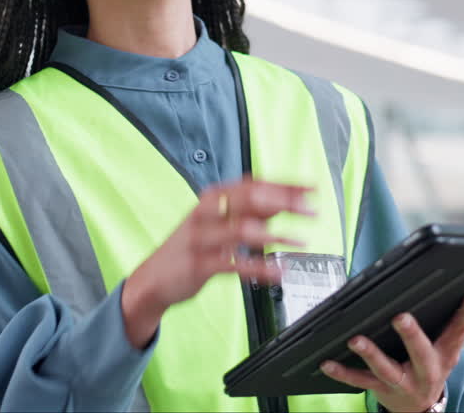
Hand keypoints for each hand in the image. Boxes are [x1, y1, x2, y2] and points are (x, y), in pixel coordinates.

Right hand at [120, 181, 313, 347]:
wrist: (152, 279)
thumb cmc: (190, 248)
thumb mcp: (217, 223)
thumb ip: (247, 213)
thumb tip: (282, 203)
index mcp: (212, 199)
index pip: (253, 184)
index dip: (284, 185)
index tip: (310, 188)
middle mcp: (206, 214)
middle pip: (248, 200)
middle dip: (284, 202)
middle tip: (311, 210)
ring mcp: (201, 239)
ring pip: (240, 229)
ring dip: (274, 234)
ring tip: (298, 240)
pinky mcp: (199, 265)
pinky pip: (233, 265)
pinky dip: (259, 268)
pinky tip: (278, 272)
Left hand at [320, 288, 463, 411]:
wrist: (420, 409)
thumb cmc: (429, 369)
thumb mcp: (445, 350)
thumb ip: (450, 325)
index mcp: (444, 356)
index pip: (459, 331)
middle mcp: (425, 371)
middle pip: (420, 352)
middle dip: (410, 335)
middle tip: (400, 317)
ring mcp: (402, 382)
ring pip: (385, 369)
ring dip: (370, 354)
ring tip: (356, 340)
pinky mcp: (381, 390)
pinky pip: (360, 381)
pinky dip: (342, 373)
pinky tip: (327, 362)